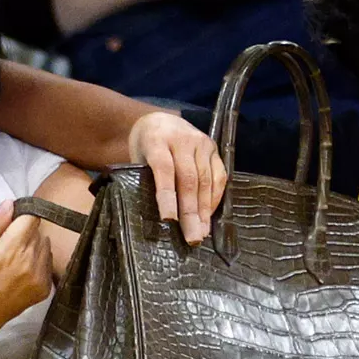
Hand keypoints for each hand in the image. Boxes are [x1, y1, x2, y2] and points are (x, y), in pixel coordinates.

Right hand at [0, 200, 52, 338]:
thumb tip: (10, 203)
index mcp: (9, 250)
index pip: (31, 218)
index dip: (21, 215)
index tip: (9, 223)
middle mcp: (29, 262)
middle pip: (38, 231)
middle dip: (23, 232)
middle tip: (3, 246)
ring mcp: (40, 277)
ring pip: (45, 246)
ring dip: (32, 246)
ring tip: (10, 260)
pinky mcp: (44, 289)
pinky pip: (47, 263)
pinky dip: (36, 262)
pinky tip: (18, 273)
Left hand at [127, 110, 227, 244]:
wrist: (160, 121)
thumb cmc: (145, 147)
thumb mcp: (138, 158)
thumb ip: (147, 180)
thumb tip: (158, 217)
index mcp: (157, 139)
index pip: (164, 169)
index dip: (167, 196)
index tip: (169, 220)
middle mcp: (183, 139)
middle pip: (189, 179)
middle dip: (190, 211)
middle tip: (191, 237)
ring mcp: (202, 143)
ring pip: (206, 180)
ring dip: (204, 210)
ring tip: (201, 232)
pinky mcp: (214, 148)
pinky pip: (219, 176)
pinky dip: (214, 199)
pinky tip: (209, 216)